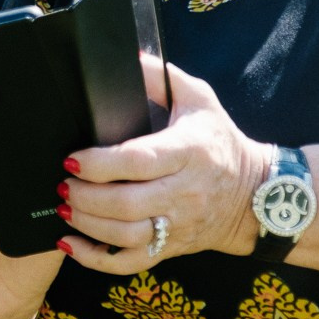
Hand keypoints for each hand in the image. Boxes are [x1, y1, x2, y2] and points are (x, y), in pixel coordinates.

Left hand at [58, 63, 268, 273]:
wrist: (256, 194)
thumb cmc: (219, 140)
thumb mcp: (198, 99)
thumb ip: (159, 77)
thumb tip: (126, 55)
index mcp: (188, 152)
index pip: (139, 161)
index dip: (100, 163)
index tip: (72, 158)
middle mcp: (183, 193)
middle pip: (127, 204)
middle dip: (86, 196)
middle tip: (62, 183)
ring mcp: (178, 225)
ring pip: (126, 236)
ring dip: (87, 224)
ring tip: (64, 206)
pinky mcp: (171, 248)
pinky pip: (130, 263)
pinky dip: (96, 259)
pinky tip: (71, 243)